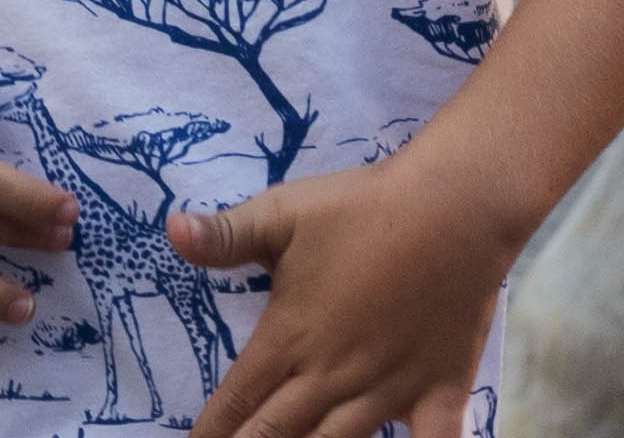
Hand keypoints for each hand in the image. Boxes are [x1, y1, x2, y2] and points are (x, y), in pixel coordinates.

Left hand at [171, 146, 518, 436]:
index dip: (213, 431)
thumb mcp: (282, 214)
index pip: (239, 400)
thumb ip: (225, 235)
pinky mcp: (442, 390)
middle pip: (278, 434)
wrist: (453, 208)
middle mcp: (334, 375)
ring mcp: (389, 389)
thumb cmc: (361, 208)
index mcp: (290, 337)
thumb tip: (170, 233)